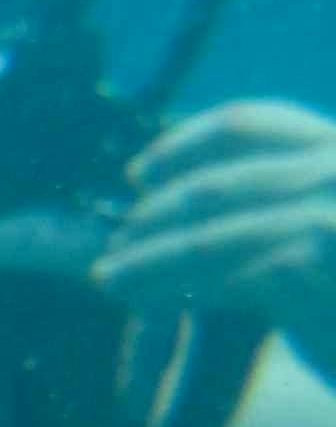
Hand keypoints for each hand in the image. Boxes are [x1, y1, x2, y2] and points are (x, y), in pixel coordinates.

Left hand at [99, 101, 335, 361]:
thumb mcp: (324, 232)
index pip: (252, 125)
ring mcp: (330, 210)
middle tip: (116, 242)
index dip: (184, 146)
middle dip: (157, 215)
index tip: (137, 172)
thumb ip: (279, 204)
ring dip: (150, 258)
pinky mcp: (315, 254)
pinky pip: (227, 273)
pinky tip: (149, 301)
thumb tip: (186, 205)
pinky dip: (180, 287)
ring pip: (211, 233)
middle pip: (219, 185)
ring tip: (111, 278)